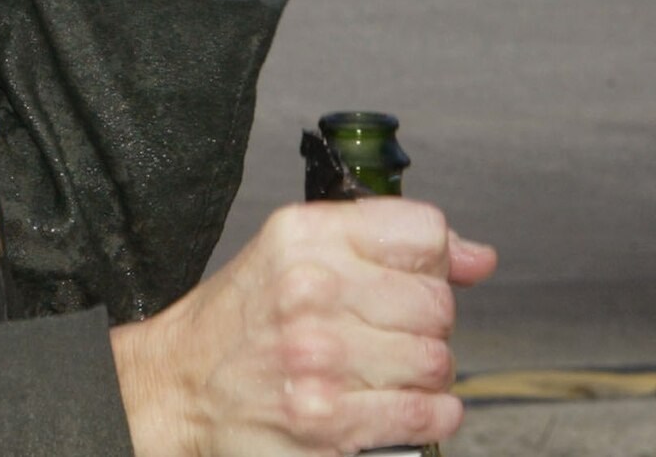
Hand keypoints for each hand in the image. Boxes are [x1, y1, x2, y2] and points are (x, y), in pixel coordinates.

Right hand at [110, 200, 496, 456]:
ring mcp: (321, 361)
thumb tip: (476, 257)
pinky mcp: (330, 424)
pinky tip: (401, 404)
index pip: (423, 232)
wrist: (179, 388)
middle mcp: (310, 291)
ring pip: (437, 361)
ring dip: (425, 374)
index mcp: (304, 237)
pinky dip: (430, 415)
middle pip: (437, 302)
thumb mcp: (295, 250)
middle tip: (390, 334)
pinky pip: (426, 414)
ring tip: (388, 372)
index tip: (412, 277)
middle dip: (426, 324)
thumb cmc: (240, 321)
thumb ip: (384, 240)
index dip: (432, 259)